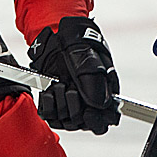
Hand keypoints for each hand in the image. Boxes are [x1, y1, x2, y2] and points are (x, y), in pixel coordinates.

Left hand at [28, 16, 120, 134]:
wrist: (56, 33)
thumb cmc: (78, 41)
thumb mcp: (88, 55)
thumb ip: (94, 80)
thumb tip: (100, 104)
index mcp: (105, 91)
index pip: (108, 119)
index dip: (98, 121)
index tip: (88, 113)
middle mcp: (89, 100)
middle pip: (86, 124)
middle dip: (76, 110)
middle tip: (71, 90)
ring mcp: (71, 102)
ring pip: (68, 122)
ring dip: (61, 105)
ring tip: (59, 84)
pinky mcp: (54, 101)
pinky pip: (50, 116)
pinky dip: (47, 105)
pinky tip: (49, 91)